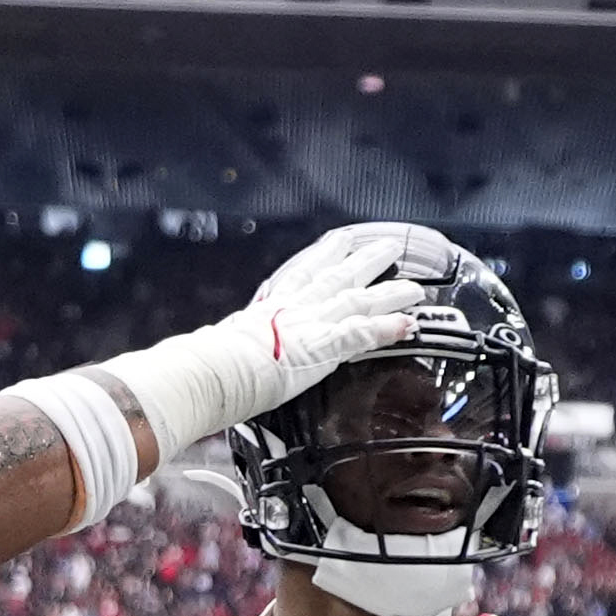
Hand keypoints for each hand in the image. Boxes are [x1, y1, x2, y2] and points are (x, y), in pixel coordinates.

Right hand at [91, 245, 443, 459]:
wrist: (203, 374)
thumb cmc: (201, 371)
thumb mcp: (216, 354)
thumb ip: (227, 353)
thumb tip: (207, 364)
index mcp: (266, 312)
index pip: (299, 275)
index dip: (322, 257)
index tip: (338, 241)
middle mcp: (290, 311)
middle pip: (335, 278)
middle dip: (363, 261)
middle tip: (386, 248)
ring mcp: (306, 326)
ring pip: (356, 301)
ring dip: (387, 293)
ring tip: (415, 287)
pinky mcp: (318, 348)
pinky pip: (360, 335)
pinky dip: (385, 328)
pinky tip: (408, 324)